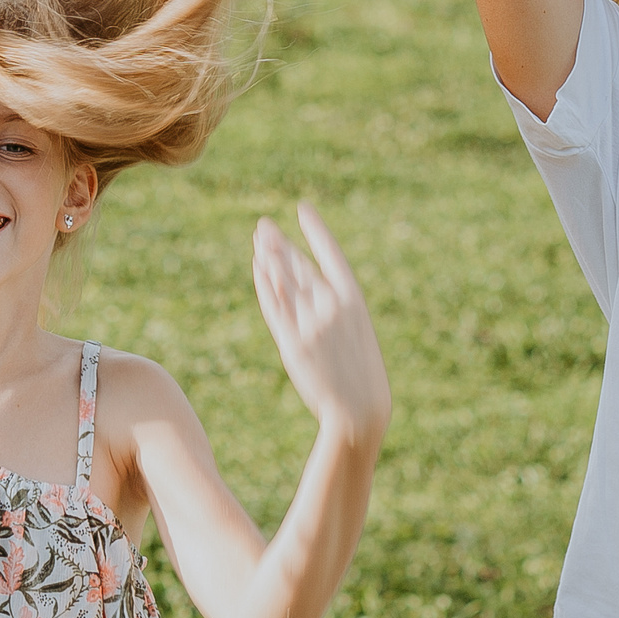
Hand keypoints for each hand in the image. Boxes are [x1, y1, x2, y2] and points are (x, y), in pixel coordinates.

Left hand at [251, 204, 390, 442]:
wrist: (359, 409)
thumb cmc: (361, 373)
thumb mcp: (355, 331)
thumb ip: (331, 306)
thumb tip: (304, 284)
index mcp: (354, 300)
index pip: (331, 254)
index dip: (316, 231)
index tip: (303, 208)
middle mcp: (330, 305)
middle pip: (300, 267)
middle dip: (281, 245)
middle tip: (264, 226)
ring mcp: (310, 322)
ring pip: (284, 282)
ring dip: (269, 258)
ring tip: (259, 239)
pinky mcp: (292, 342)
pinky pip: (273, 306)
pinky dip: (263, 284)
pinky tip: (257, 267)